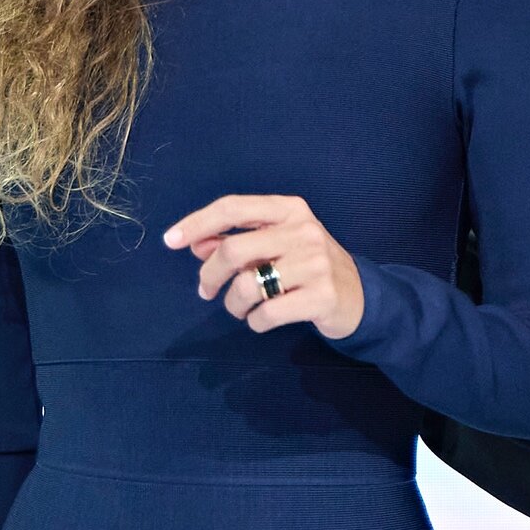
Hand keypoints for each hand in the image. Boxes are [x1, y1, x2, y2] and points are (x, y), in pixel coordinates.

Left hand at [164, 195, 364, 338]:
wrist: (359, 295)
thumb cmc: (308, 265)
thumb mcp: (276, 244)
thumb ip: (236, 241)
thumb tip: (195, 244)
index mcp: (291, 210)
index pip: (234, 207)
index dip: (197, 222)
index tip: (170, 240)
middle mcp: (304, 231)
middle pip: (234, 250)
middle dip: (209, 276)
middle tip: (206, 291)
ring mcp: (315, 264)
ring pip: (246, 286)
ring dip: (232, 305)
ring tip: (241, 309)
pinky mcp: (321, 296)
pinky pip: (265, 314)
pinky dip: (254, 321)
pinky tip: (264, 318)